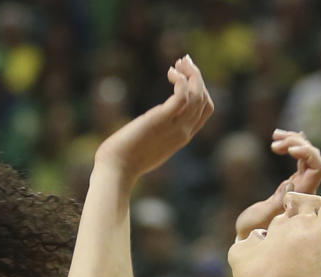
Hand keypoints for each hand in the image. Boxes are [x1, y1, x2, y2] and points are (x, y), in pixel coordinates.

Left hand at [93, 56, 214, 181]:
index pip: (205, 110)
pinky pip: (182, 96)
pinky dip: (181, 80)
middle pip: (204, 100)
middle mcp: (183, 132)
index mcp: (181, 138)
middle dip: (197, 77)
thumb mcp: (148, 146)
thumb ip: (156, 134)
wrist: (115, 171)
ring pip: (197, 95)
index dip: (201, 89)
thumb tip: (148, 126)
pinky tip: (170, 72)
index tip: (188, 75)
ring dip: (191, 74)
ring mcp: (174, 127)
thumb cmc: (124, 161)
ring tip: (179, 62)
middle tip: (184, 61)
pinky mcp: (161, 120)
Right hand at [234, 129, 320, 239]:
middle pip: (313, 157)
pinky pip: (299, 159)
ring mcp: (299, 185)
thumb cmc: (252, 230)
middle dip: (297, 144)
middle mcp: (304, 188)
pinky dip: (290, 146)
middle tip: (274, 143)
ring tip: (274, 136)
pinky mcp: (292, 182)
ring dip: (293, 142)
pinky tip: (279, 139)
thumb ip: (277, 202)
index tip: (289, 150)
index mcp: (301, 196)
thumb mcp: (261, 217)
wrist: (248, 235)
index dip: (309, 154)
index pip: (318, 168)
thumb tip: (291, 183)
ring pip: (306, 155)